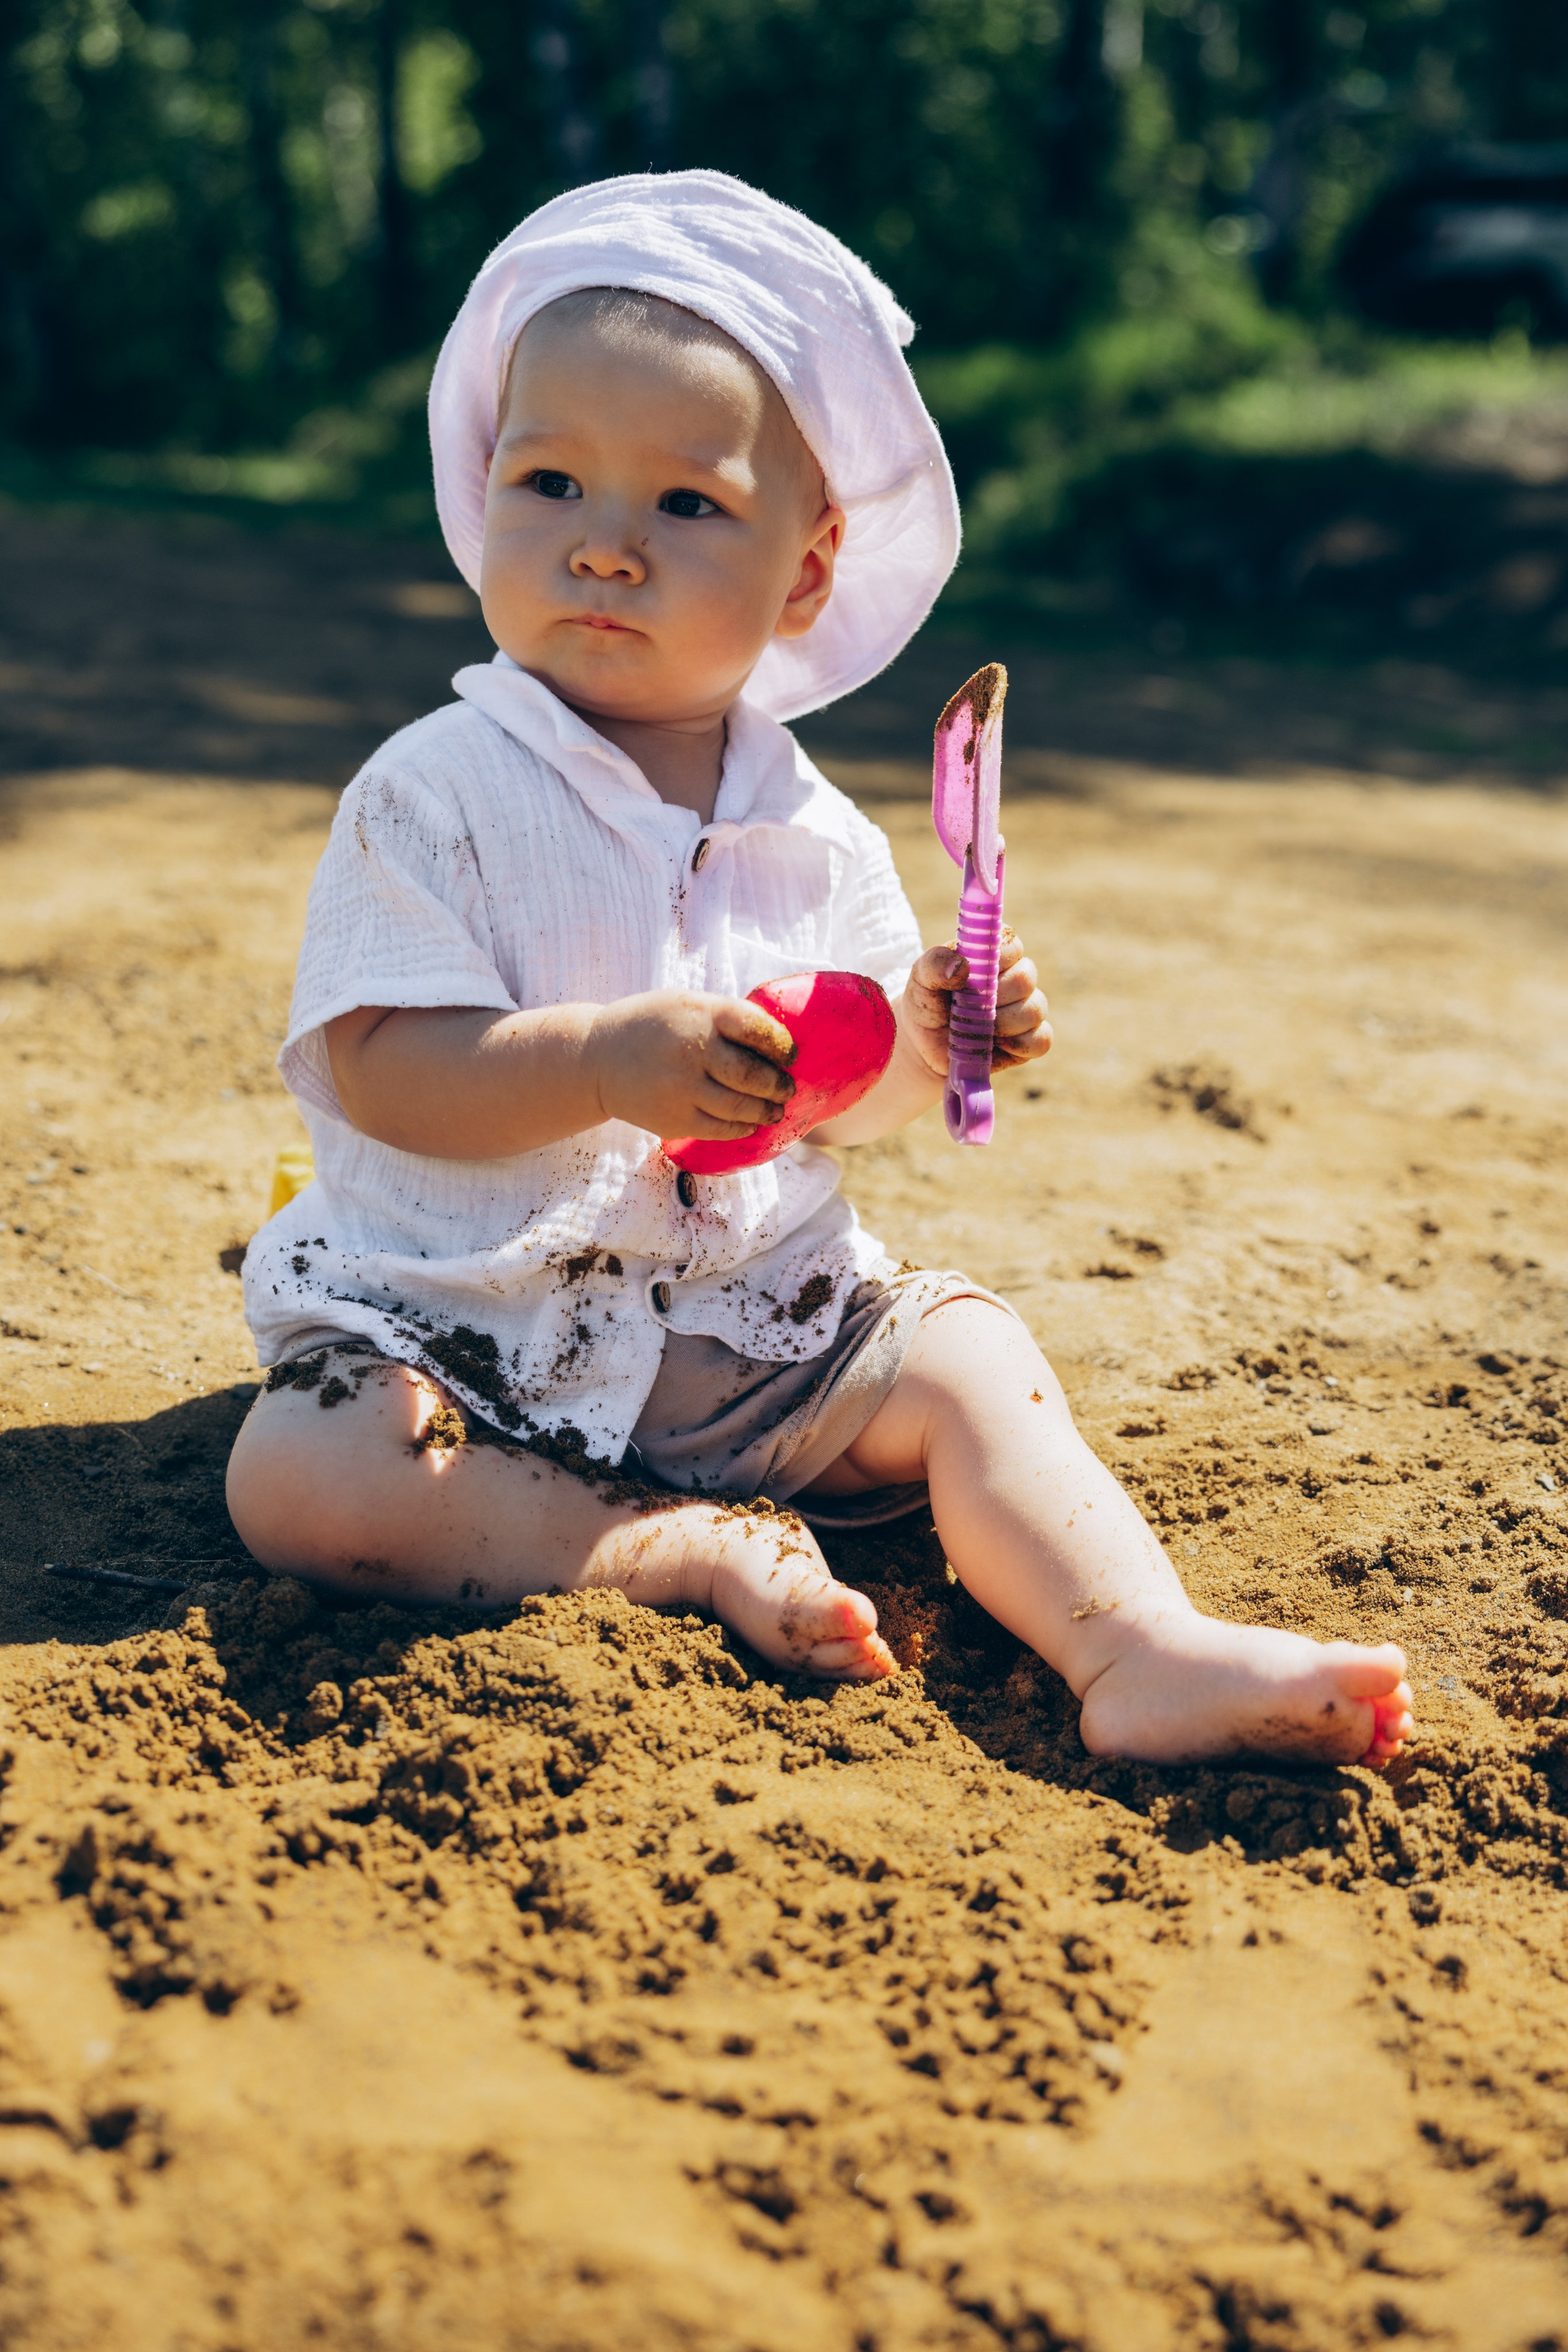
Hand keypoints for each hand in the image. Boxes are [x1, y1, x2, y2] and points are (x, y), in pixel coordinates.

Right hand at [589, 989, 796, 1139]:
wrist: (597, 1059)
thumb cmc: (653, 1026)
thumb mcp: (687, 1005)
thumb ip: (727, 1019)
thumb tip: (779, 1045)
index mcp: (701, 1014)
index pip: (757, 1029)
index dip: (781, 1044)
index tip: (789, 1054)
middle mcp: (692, 1051)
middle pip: (753, 1074)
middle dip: (778, 1084)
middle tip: (787, 1087)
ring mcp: (681, 1089)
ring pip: (740, 1107)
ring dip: (766, 1110)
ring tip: (776, 1109)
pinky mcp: (673, 1120)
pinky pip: (719, 1128)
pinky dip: (742, 1127)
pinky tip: (750, 1122)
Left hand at [900, 931, 1052, 1083]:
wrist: (925, 1046)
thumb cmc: (927, 1004)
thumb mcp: (921, 980)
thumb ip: (934, 964)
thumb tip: (961, 967)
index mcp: (992, 955)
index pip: (1012, 944)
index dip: (999, 958)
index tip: (976, 973)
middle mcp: (1014, 979)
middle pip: (1026, 978)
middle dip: (995, 996)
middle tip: (968, 1007)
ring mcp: (1025, 1009)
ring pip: (1035, 1009)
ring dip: (1003, 1023)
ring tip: (977, 1029)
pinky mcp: (1029, 1039)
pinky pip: (1041, 1040)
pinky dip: (1019, 1045)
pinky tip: (996, 1046)